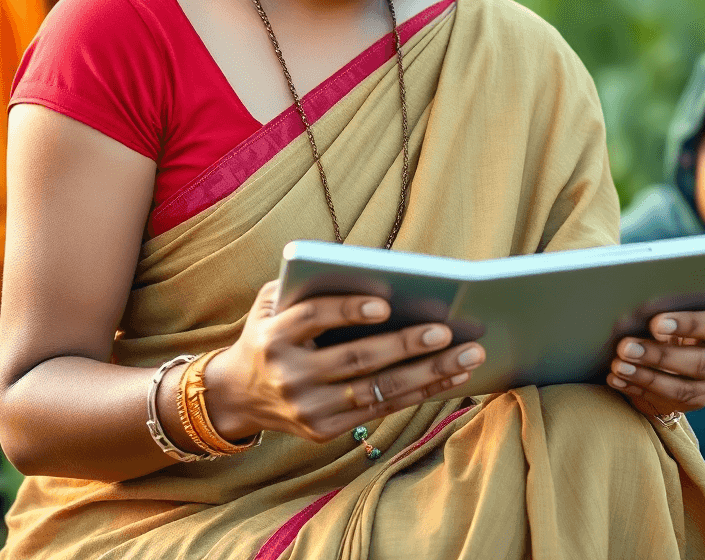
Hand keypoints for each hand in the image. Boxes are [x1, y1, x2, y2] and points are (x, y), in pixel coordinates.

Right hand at [200, 281, 486, 443]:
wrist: (237, 394)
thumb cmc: (270, 332)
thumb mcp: (271, 302)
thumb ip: (305, 284)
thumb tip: (369, 274)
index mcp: (273, 335)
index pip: (312, 318)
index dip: (347, 310)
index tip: (384, 303)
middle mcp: (288, 374)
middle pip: (356, 359)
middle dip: (406, 344)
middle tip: (446, 330)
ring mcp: (307, 407)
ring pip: (377, 389)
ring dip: (427, 374)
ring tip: (467, 357)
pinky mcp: (323, 430)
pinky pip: (380, 410)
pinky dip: (419, 393)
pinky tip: (451, 378)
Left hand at [605, 297, 704, 417]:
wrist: (683, 335)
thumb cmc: (676, 309)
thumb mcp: (676, 302)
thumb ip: (664, 306)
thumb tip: (633, 314)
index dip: (687, 325)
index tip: (654, 323)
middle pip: (699, 362)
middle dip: (659, 356)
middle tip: (625, 347)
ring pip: (684, 389)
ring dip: (646, 377)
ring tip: (618, 365)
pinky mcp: (697, 400)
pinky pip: (668, 402)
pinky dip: (637, 389)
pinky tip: (616, 378)